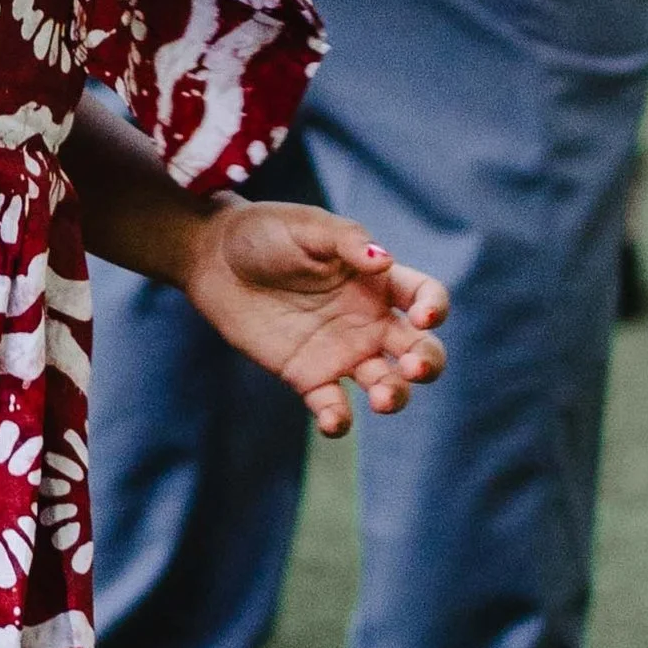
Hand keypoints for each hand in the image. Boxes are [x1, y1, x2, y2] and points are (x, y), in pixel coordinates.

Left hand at [179, 197, 448, 435]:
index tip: (422, 315)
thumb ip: (346, 240)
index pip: (424, 297)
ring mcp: (342, 352)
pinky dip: (340, 420)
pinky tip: (334, 420)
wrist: (212, 257)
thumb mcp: (306, 226)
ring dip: (395, 397)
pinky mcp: (309, 377)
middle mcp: (368, 321)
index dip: (434, 307)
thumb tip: (386, 260)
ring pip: (387, 386)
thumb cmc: (264, 231)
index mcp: (376, 280)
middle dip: (428, 363)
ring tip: (382, 397)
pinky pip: (336, 408)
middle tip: (413, 367)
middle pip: (419, 350)